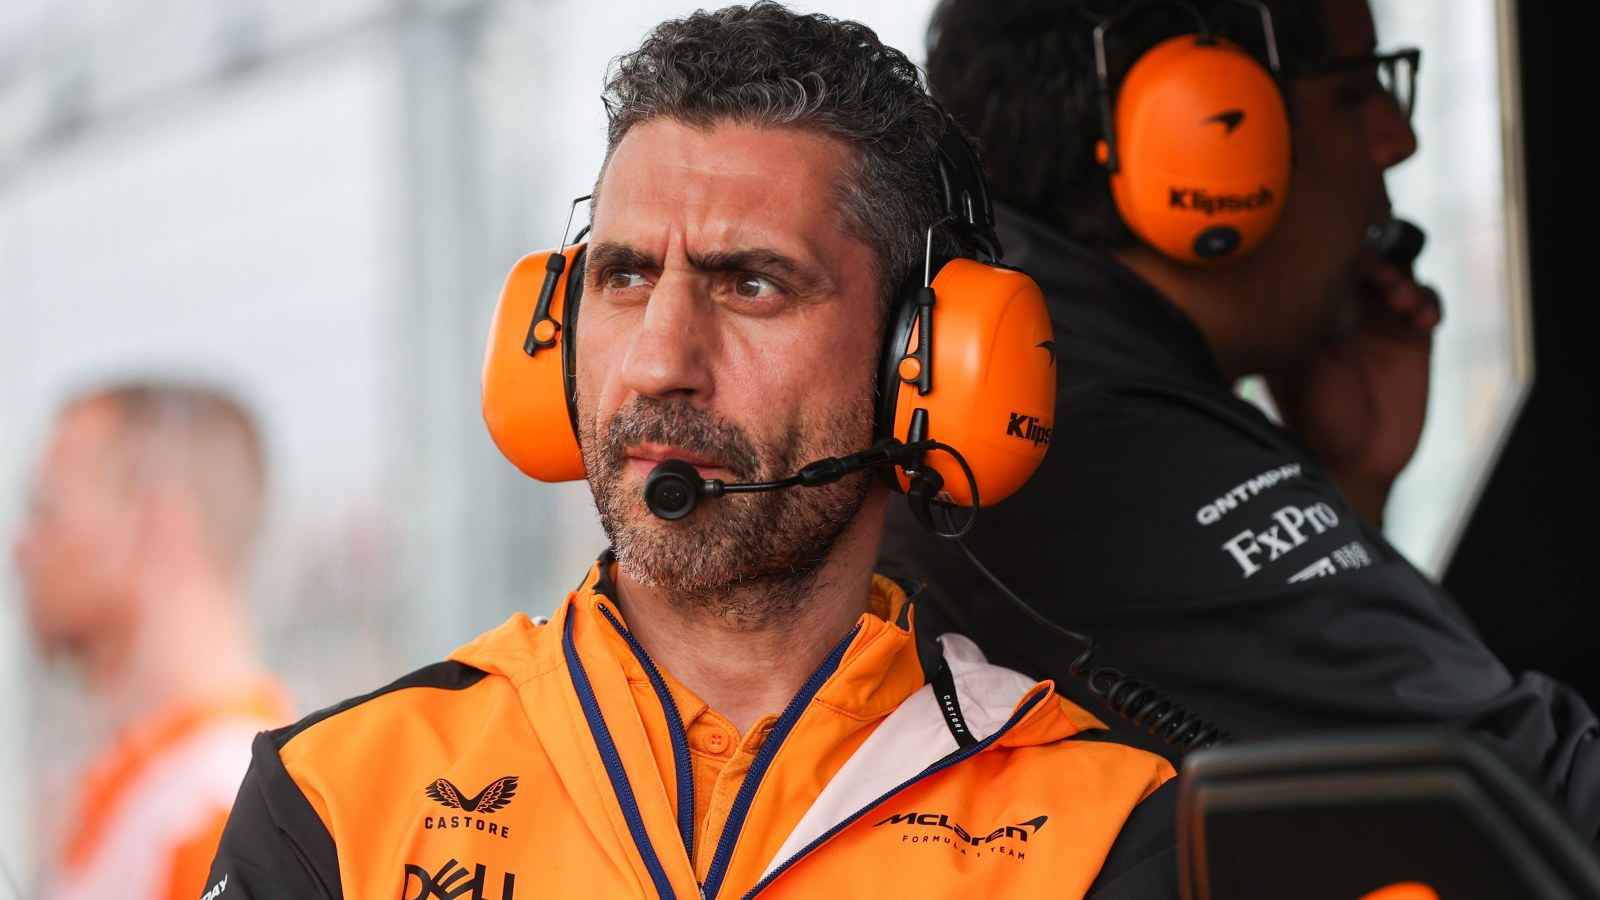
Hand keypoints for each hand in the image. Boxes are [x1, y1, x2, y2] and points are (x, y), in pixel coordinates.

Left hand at [1265, 254, 1442, 525]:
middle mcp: (1338, 307)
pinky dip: (1428, 301)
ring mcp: (1376, 318)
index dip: (1334, 256)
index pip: (1316, 263)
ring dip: (1403, 279)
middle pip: (1360, 256)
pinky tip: (1424, 322)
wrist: (1354, 460)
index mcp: (1303, 310)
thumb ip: (1299, 329)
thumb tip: (1297, 286)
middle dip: (1375, 259)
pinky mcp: (1410, 335)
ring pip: (1396, 271)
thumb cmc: (1314, 421)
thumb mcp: (1296, 373)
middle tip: (1383, 280)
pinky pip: (1426, 300)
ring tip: (1404, 304)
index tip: (1344, 263)